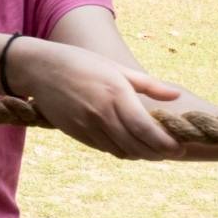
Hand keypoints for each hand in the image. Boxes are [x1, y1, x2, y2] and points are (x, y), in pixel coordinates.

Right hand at [7, 37, 183, 159]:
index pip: (146, 129)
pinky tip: (128, 144)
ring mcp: (87, 126)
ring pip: (121, 151)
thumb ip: (147, 84)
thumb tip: (175, 96)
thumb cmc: (80, 63)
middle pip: (137, 146)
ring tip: (152, 149)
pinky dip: (121, 150)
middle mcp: (102, 114)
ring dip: (140, 154)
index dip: (165, 143)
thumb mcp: (115, 68)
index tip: (179, 147)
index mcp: (115, 95)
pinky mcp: (76, 133)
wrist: (38, 69)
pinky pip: (105, 148)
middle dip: (158, 153)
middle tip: (172, 152)